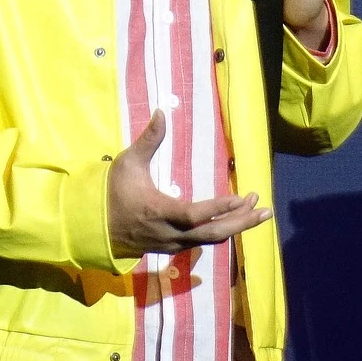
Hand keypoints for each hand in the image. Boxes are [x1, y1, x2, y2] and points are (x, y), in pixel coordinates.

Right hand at [107, 110, 271, 257]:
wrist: (96, 227)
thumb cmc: (113, 192)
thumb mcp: (128, 163)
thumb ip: (148, 140)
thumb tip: (162, 112)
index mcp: (159, 212)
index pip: (195, 215)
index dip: (218, 208)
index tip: (241, 198)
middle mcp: (170, 234)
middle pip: (213, 234)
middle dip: (242, 222)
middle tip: (265, 210)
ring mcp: (173, 244)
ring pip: (211, 240)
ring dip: (235, 225)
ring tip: (256, 210)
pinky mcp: (174, 248)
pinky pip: (203, 241)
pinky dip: (221, 230)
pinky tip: (234, 220)